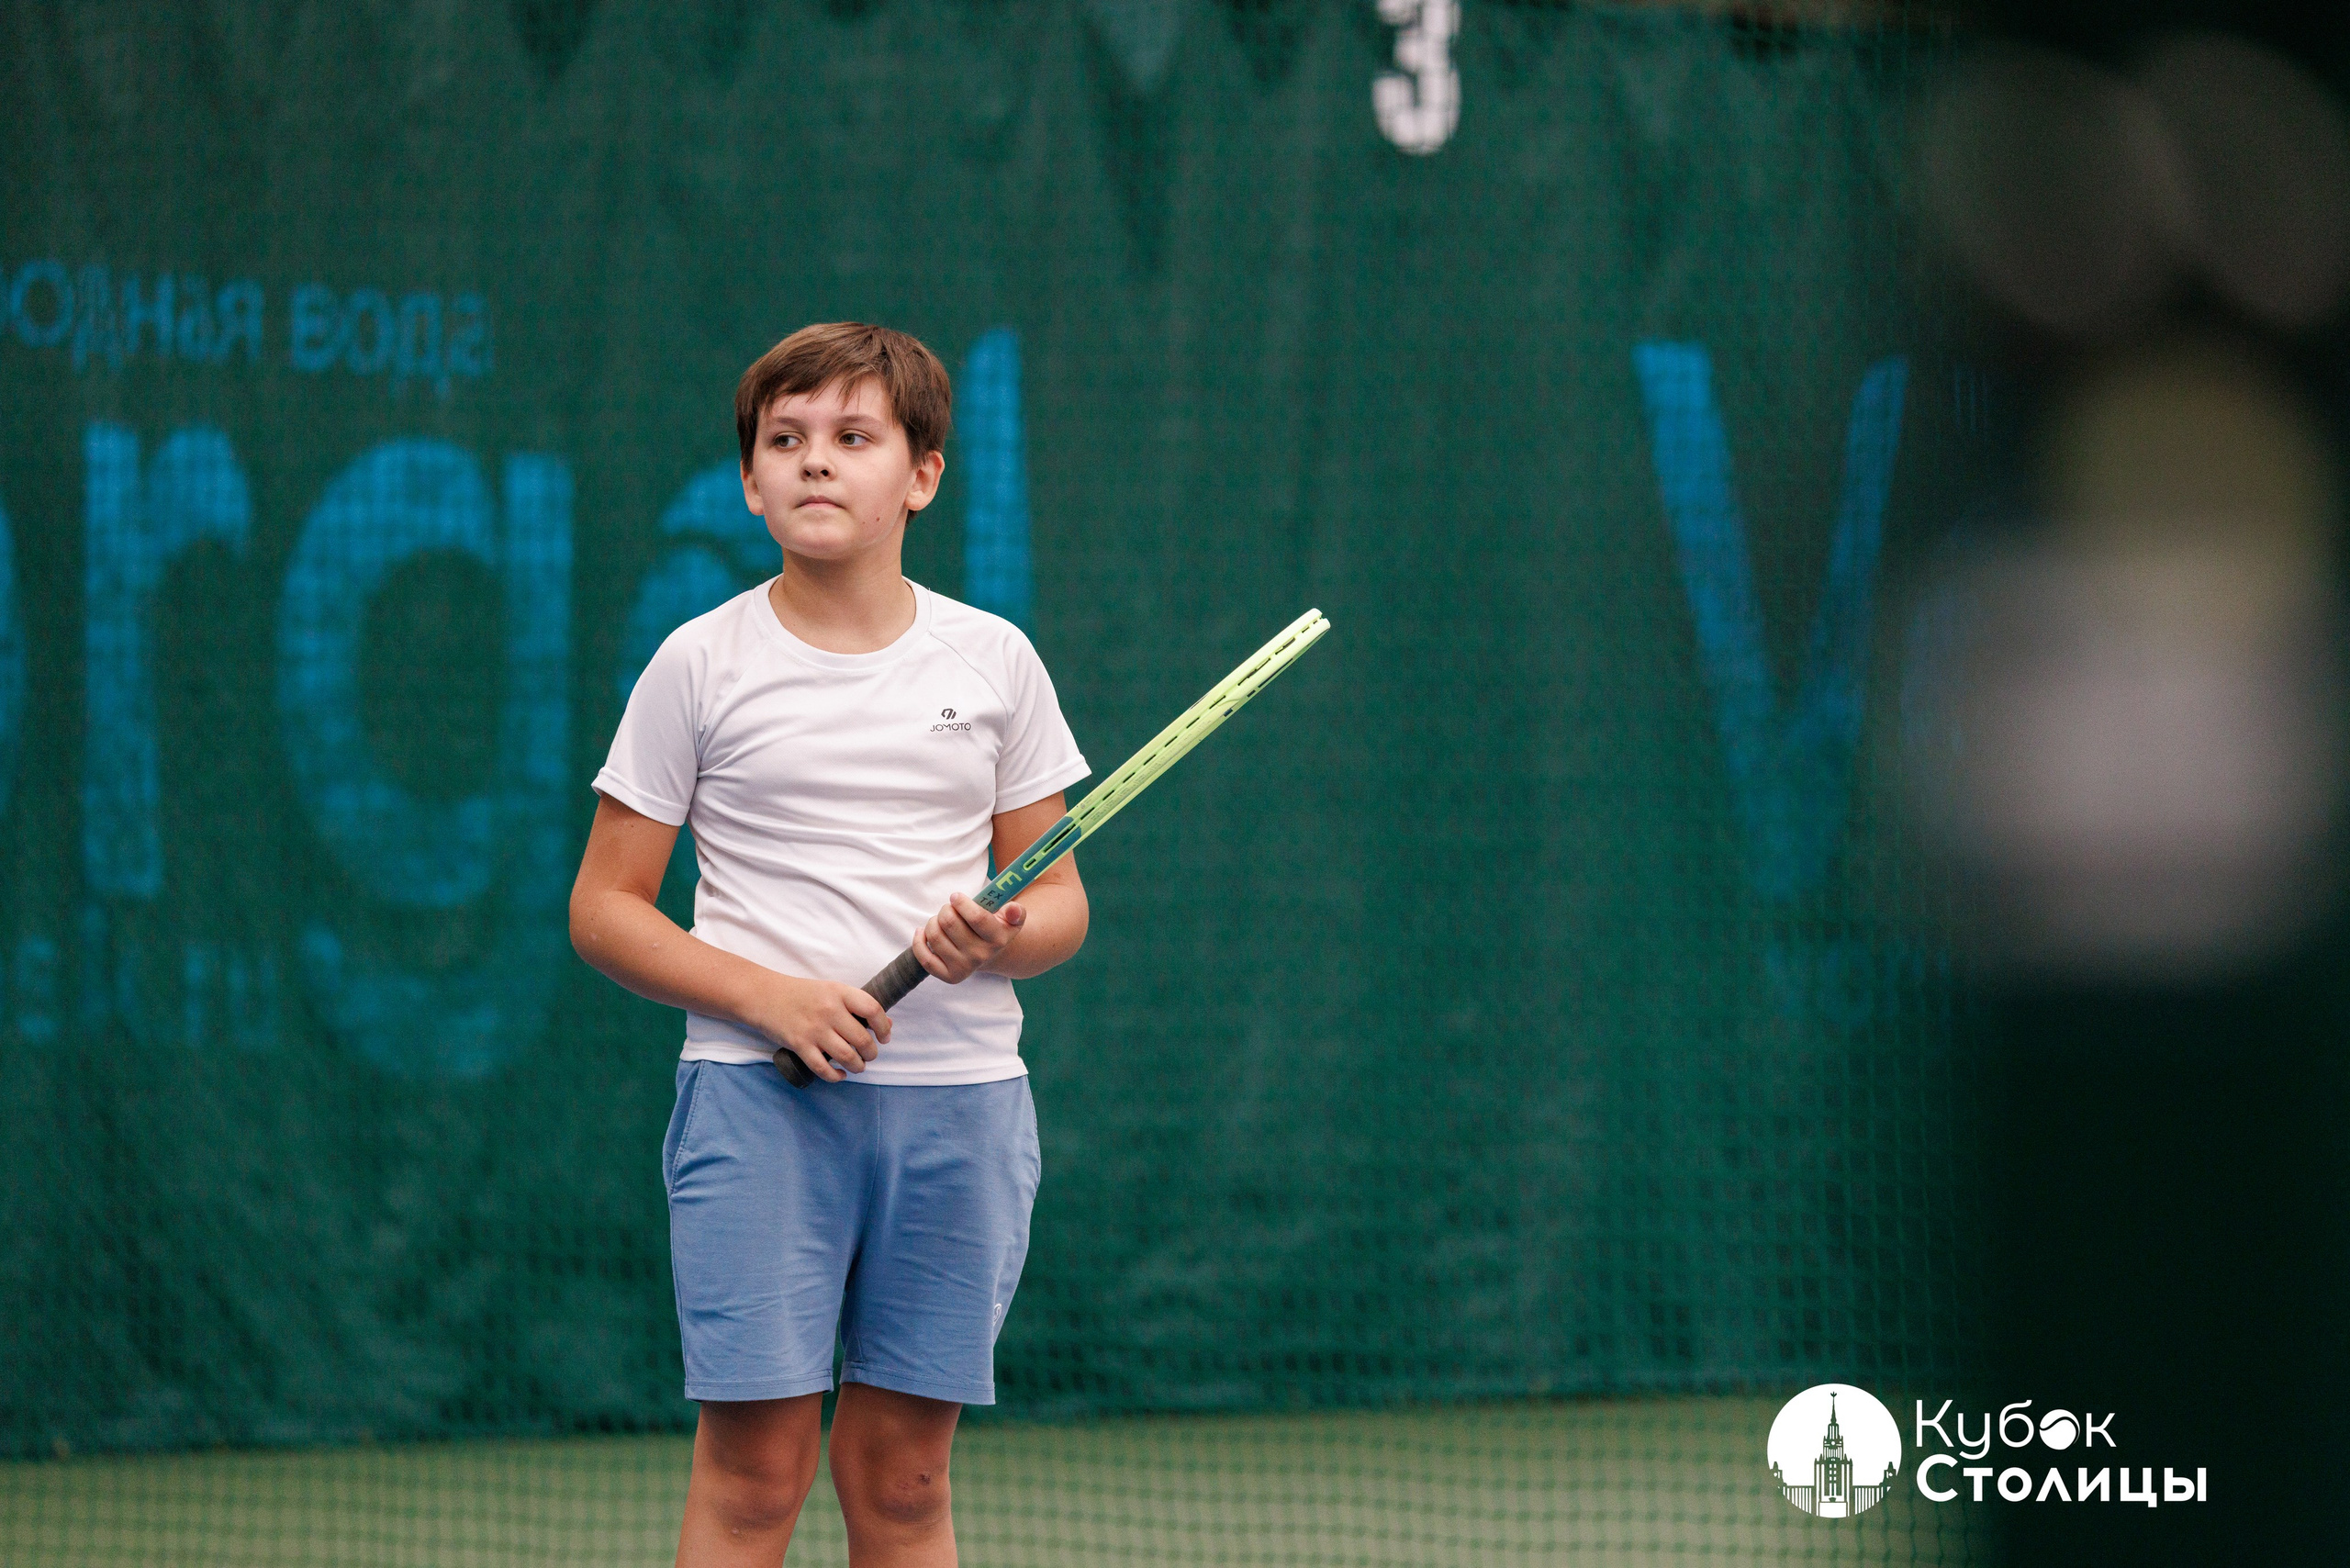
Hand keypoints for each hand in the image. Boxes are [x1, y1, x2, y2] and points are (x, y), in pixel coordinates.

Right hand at [743, 973, 889, 1083]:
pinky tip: (841, 1075)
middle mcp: (829, 1010)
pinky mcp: (800, 1045)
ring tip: (858, 1066)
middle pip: (862, 1039)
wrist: (764, 996)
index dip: (883, 1027)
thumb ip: (856, 1005)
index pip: (873, 1009)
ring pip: (847, 1056)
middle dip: (871, 1053)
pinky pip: (823, 1068)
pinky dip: (836, 1077)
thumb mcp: (831, 990)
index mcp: (840, 992)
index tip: (884, 1037)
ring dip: (858, 1066)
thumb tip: (886, 1024)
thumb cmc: (802, 994)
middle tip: (870, 1055)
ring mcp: (814, 1029)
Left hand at [912, 892, 1026, 983]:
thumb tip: (1014, 909)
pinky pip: (925, 958)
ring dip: (933, 921)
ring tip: (941, 920)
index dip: (962, 903)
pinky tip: (923, 931)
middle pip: (950, 922)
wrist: (990, 953)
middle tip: (950, 909)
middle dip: (946, 909)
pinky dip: (919, 940)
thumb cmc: (994, 927)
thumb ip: (1015, 911)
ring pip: (935, 935)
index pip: (976, 918)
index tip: (956, 896)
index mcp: (998, 939)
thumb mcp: (1010, 918)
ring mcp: (964, 967)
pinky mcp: (949, 976)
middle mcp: (981, 955)